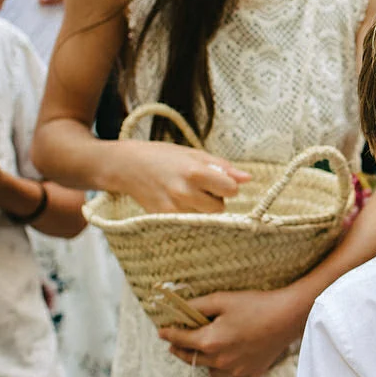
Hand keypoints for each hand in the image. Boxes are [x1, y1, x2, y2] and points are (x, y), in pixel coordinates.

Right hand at [118, 139, 251, 212]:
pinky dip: (189, 214)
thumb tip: (247, 179)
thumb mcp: (195, 154)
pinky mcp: (164, 218)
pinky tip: (177, 201)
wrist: (128, 166)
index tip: (220, 182)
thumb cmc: (164, 156)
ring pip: (205, 218)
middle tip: (201, 188)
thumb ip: (223, 167)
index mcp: (195, 172)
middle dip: (216, 199)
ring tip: (187, 193)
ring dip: (202, 208)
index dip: (228, 186)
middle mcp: (185, 192)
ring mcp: (173, 208)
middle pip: (219, 208)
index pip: (231, 190)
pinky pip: (189, 222)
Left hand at [158, 286, 304, 376]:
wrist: (287, 317)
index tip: (161, 332)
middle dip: (179, 350)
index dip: (168, 334)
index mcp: (209, 341)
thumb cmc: (255, 305)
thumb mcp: (222, 299)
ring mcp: (235, 370)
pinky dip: (223, 365)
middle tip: (174, 344)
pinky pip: (229, 372)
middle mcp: (219, 361)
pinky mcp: (250, 372)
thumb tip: (180, 309)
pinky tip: (228, 353)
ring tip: (203, 349)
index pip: (180, 339)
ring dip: (202, 360)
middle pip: (190, 359)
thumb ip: (197, 306)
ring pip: (209, 369)